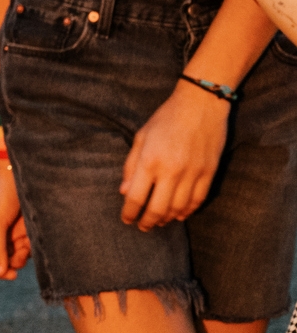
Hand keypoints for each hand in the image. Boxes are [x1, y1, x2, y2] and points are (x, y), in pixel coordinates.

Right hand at [0, 163, 30, 279]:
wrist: (19, 177)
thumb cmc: (2, 197)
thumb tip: (0, 272)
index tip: (11, 274)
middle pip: (5, 262)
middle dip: (14, 261)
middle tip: (22, 252)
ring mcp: (13, 235)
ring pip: (19, 257)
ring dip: (24, 253)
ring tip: (27, 240)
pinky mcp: (27, 231)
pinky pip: (30, 248)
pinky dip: (32, 246)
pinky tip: (32, 234)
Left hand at [119, 81, 228, 229]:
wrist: (201, 105)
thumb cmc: (165, 118)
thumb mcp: (141, 137)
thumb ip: (131, 166)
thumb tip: (124, 191)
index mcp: (150, 161)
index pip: (136, 197)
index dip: (130, 213)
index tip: (126, 220)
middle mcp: (171, 171)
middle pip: (158, 209)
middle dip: (148, 222)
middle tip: (143, 227)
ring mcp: (193, 174)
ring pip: (179, 208)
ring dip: (167, 219)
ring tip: (159, 221)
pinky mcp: (209, 174)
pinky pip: (197, 200)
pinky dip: (187, 211)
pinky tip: (179, 214)